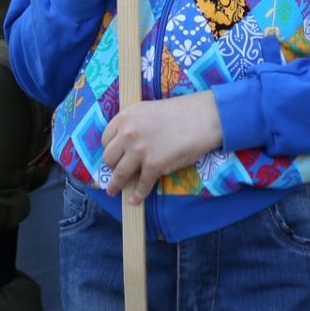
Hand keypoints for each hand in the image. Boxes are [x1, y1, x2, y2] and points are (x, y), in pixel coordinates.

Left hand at [102, 91, 221, 204]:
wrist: (203, 117)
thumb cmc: (182, 112)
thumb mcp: (149, 110)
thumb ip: (135, 125)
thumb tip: (128, 145)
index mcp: (126, 116)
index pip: (106, 138)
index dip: (110, 149)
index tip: (114, 156)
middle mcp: (128, 133)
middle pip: (109, 157)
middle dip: (111, 166)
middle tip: (117, 171)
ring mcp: (139, 151)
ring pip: (119, 174)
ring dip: (115, 185)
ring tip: (113, 191)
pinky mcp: (153, 166)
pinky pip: (141, 185)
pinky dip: (137, 195)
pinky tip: (135, 200)